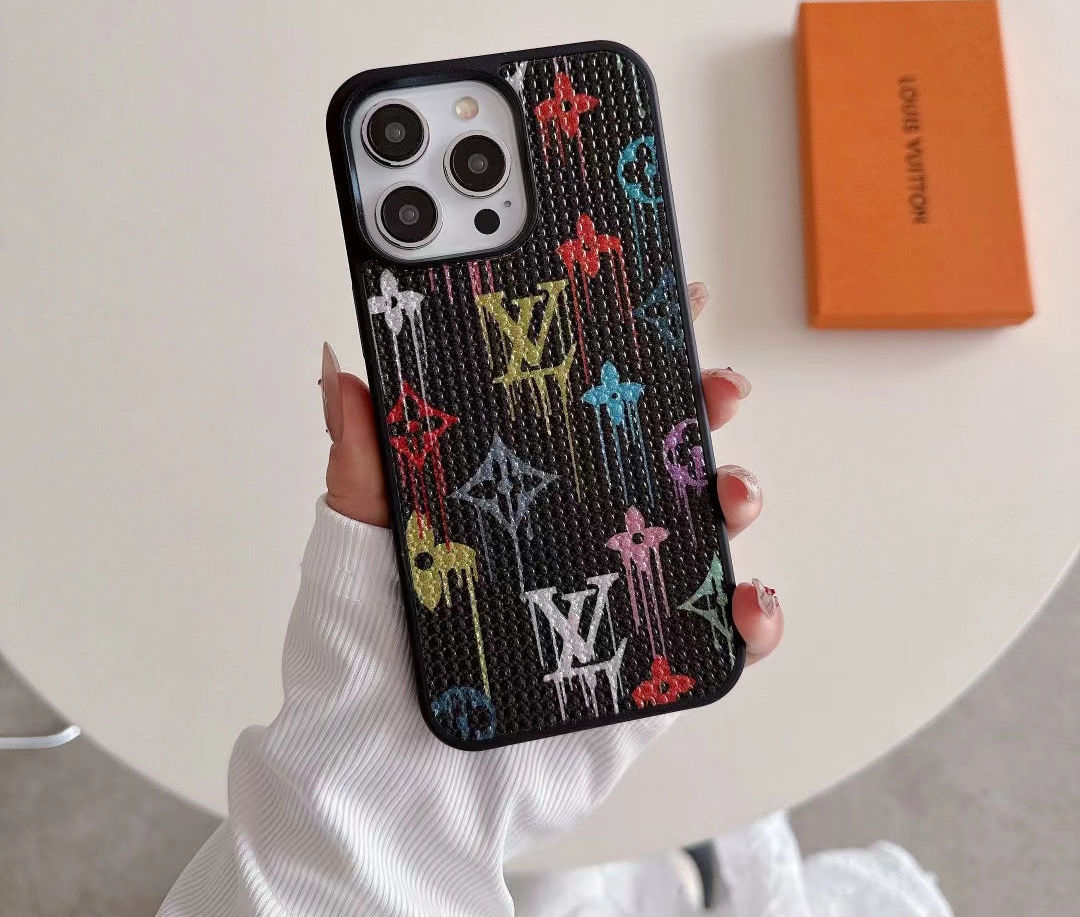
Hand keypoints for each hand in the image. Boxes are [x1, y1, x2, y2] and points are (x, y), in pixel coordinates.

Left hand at [320, 280, 781, 664]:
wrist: (387, 789)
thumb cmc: (362, 666)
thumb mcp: (356, 550)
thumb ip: (361, 465)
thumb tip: (340, 367)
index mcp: (519, 496)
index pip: (582, 411)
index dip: (629, 357)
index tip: (664, 306)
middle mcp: (575, 536)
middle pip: (658, 457)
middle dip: (700, 410)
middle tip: (717, 387)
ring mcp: (615, 599)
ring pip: (699, 532)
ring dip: (735, 497)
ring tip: (731, 494)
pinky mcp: (645, 671)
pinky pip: (715, 638)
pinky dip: (750, 618)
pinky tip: (747, 601)